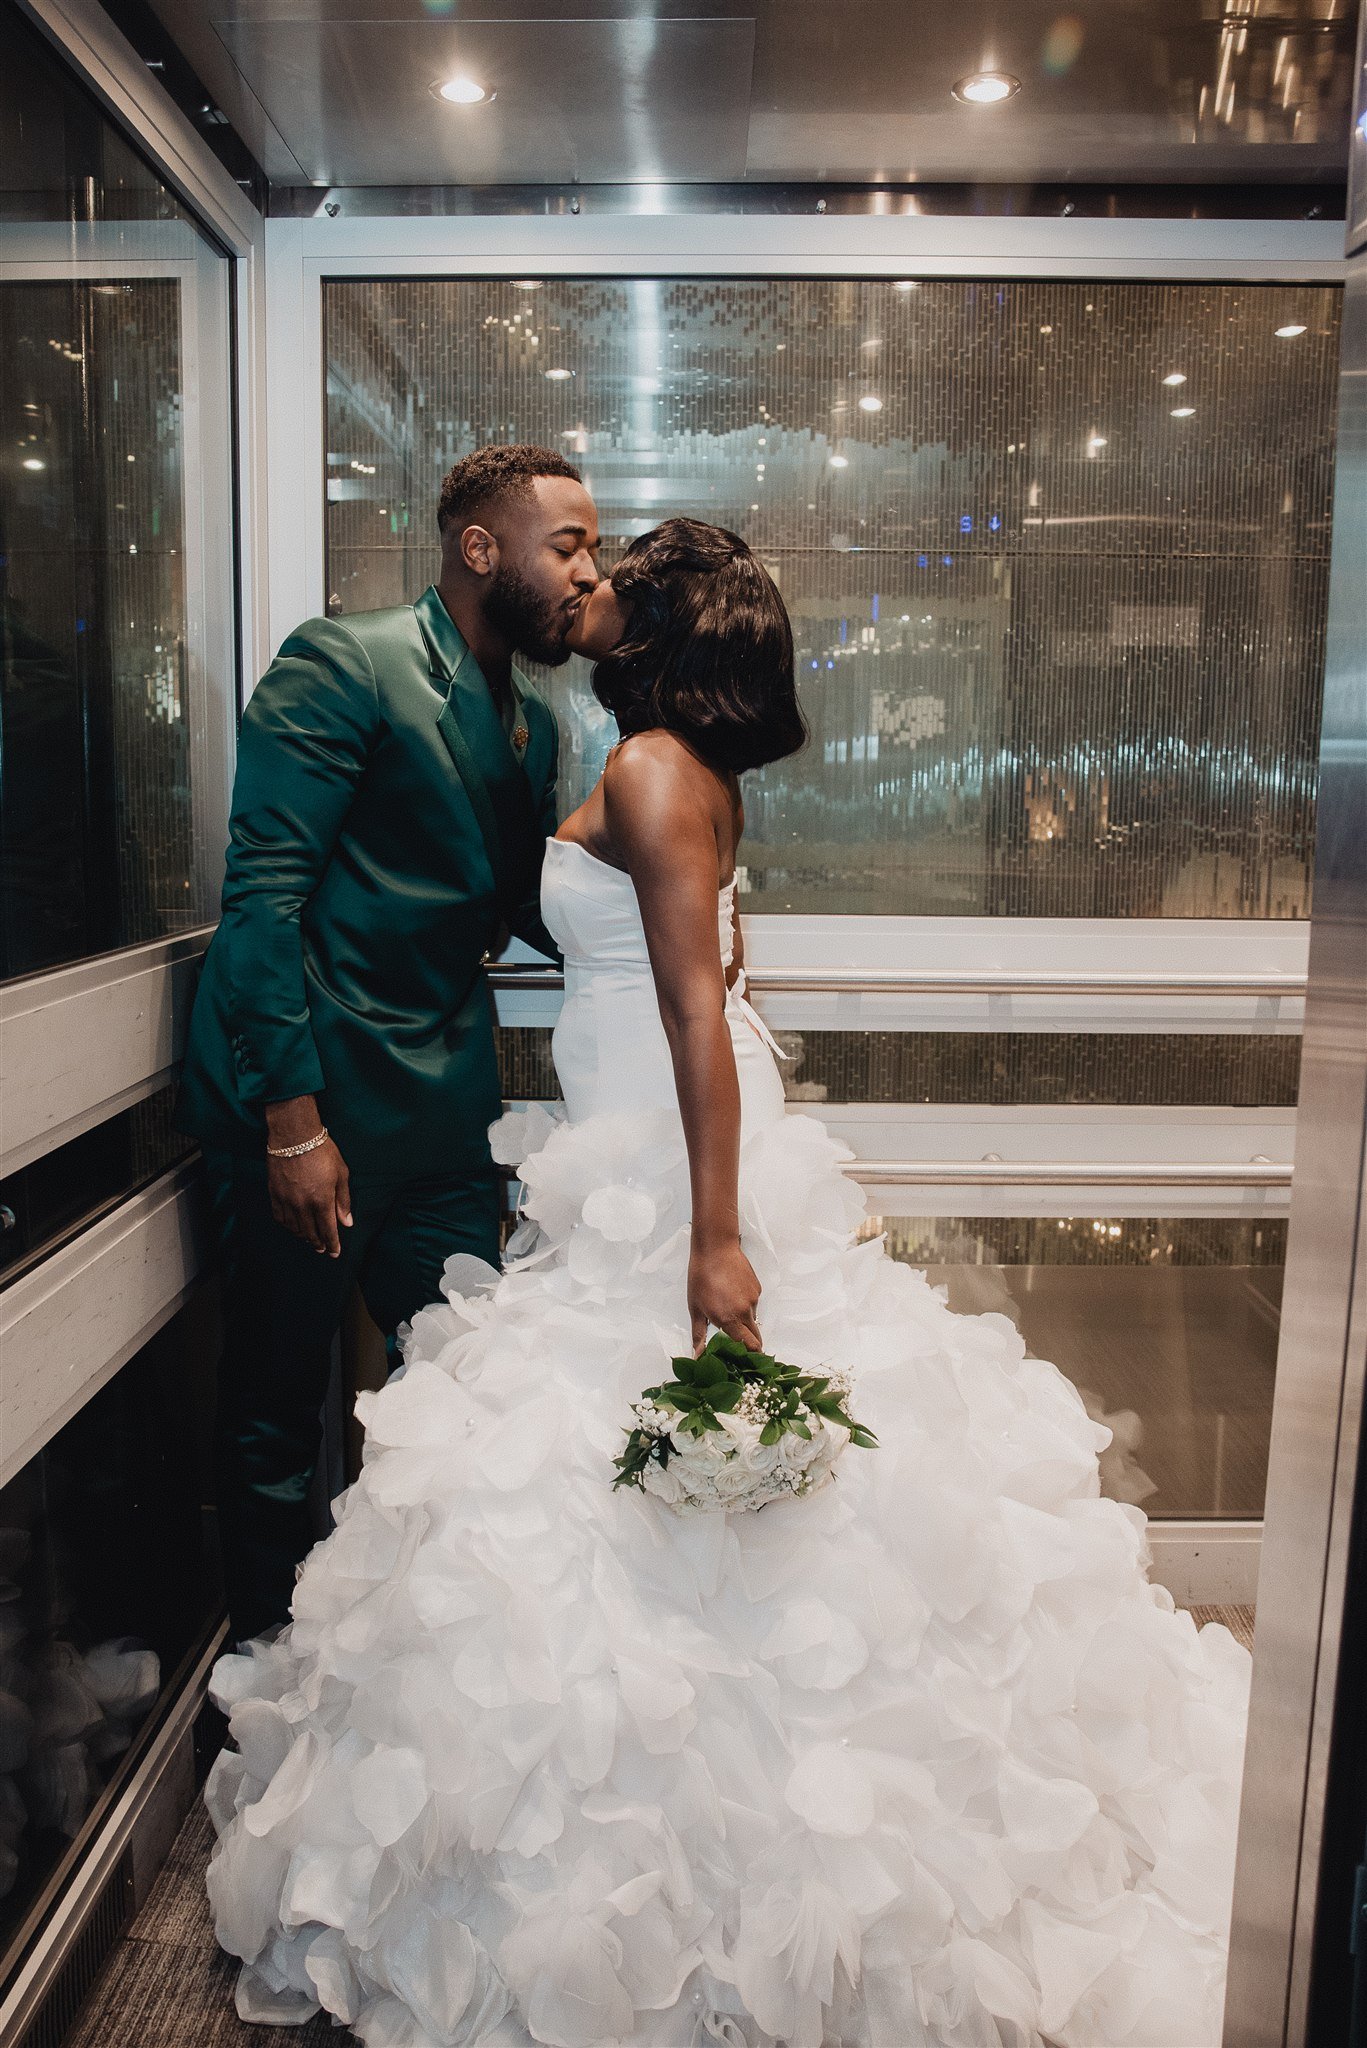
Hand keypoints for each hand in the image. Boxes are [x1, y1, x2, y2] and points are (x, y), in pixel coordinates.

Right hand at [264, 1098, 351, 1256]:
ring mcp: (286, 1201)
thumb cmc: (322, 1151)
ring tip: (310, 1240)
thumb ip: (343, 1201)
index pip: (328, 1231)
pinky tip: (293, 1226)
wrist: (294, 1135)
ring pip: (294, 1228)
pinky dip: (288, 1226)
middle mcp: (303, 1206)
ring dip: (303, 1237)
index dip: (332, 1244)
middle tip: (323, 1249)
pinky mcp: (274, 1194)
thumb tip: (347, 1223)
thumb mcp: (341, 1174)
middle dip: (318, 1244)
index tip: (335, 1253)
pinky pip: (280, 1217)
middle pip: (310, 1233)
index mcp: (322, 1202)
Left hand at [689, 1236, 761, 1353]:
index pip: (749, 1347)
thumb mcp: (695, 1308)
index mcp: (730, 1319)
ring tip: (728, 1310)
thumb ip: (699, 1335)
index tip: (742, 1361)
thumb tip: (697, 1356)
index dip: (748, 1356)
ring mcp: (753, 1299)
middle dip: (750, 1345)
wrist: (715, 1248)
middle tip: (738, 1346)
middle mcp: (745, 1311)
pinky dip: (746, 1305)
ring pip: (753, 1319)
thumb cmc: (701, 1277)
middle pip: (756, 1338)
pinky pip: (754, 1304)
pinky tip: (733, 1295)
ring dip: (744, 1322)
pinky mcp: (757, 1288)